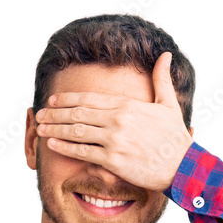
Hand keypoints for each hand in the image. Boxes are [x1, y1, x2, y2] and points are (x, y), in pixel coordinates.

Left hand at [35, 51, 192, 192]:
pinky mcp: (113, 161)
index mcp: (126, 105)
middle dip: (55, 114)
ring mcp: (114, 140)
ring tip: (40, 129)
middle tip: (39, 115)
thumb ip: (162, 80)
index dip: (67, 99)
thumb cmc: (175, 138)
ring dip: (55, 129)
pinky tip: (53, 145)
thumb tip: (165, 55)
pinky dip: (65, 148)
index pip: (89, 98)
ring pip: (77, 132)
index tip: (53, 101)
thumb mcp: (169, 104)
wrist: (183, 167)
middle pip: (78, 113)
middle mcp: (117, 120)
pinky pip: (83, 153)